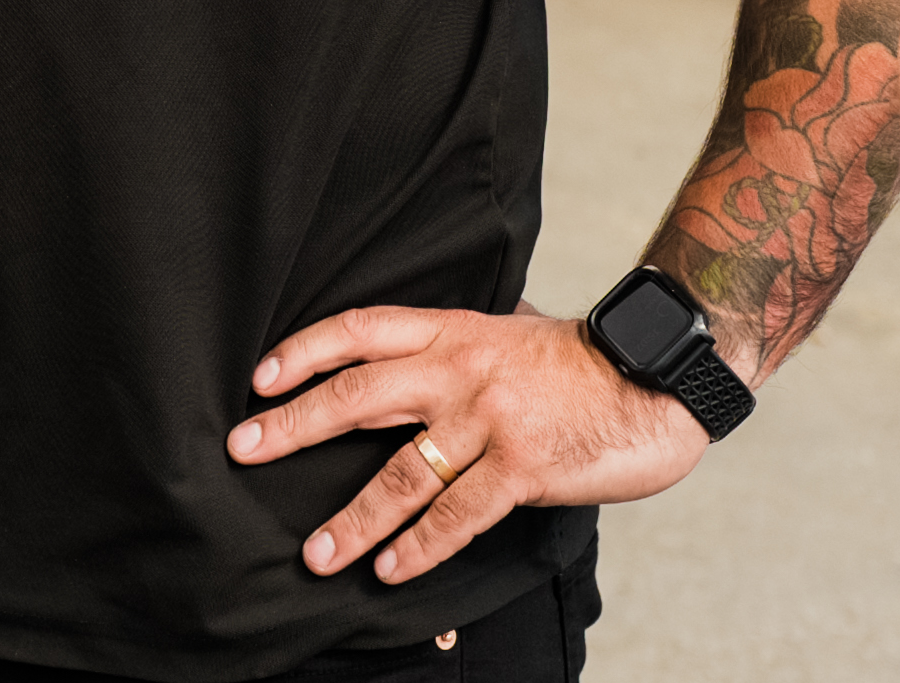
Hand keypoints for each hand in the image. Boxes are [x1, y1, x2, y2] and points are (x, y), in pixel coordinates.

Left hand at [225, 304, 714, 584]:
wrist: (655, 377)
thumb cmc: (579, 361)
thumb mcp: (507, 333)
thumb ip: (455, 347)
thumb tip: (403, 357)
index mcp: (453, 331)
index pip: (361, 330)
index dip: (305, 351)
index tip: (259, 377)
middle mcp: (461, 371)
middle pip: (358, 397)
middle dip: (294, 426)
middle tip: (243, 449)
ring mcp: (490, 420)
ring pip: (401, 473)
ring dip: (353, 518)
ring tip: (315, 553)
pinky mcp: (523, 469)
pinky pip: (458, 515)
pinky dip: (420, 546)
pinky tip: (391, 568)